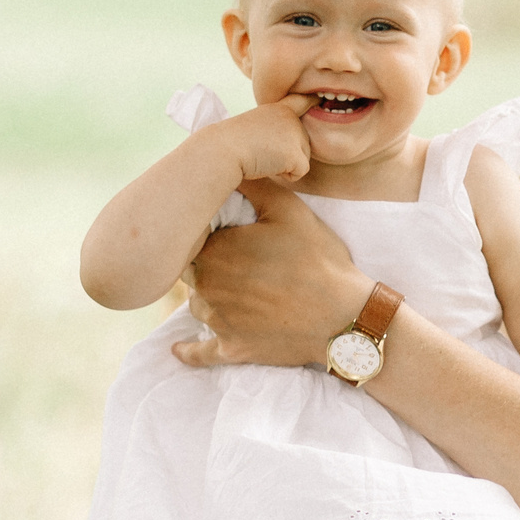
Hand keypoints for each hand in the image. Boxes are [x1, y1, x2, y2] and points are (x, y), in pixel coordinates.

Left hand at [173, 178, 372, 369]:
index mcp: (215, 252)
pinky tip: (177, 350)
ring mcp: (218, 322)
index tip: (226, 235)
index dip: (208, 236)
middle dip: (206, 266)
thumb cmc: (318, 261)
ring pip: (198, 306)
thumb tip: (233, 167)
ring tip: (237, 291)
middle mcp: (207, 288)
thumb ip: (255, 187)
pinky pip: (200, 353)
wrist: (342, 318)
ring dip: (209, 298)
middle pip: (192, 273)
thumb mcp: (290, 211)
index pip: (193, 240)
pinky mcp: (232, 349)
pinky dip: (189, 352)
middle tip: (235, 261)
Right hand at [209, 94, 318, 184]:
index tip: (319, 98)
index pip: (300, 101)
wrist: (223, 150)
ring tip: (263, 157)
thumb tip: (288, 149)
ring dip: (286, 165)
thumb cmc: (231, 145)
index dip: (311, 101)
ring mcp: (295, 134)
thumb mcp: (254, 129)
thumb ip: (274, 131)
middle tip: (261, 150)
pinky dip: (285, 176)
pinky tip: (268, 166)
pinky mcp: (296, 153)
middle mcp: (290, 117)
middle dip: (286, 154)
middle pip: (303, 143)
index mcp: (278, 109)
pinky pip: (300, 172)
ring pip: (303, 159)